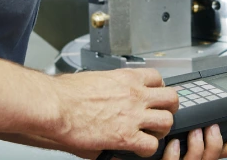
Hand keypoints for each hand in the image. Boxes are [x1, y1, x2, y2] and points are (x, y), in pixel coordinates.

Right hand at [47, 68, 178, 156]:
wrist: (55, 106)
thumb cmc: (66, 93)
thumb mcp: (95, 80)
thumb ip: (111, 87)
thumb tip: (112, 94)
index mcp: (126, 78)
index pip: (158, 78)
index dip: (159, 89)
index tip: (155, 96)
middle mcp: (135, 95)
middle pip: (171, 98)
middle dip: (168, 108)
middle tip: (160, 115)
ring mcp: (133, 116)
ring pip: (167, 121)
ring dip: (161, 130)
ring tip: (151, 134)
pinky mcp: (125, 136)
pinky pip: (151, 145)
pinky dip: (147, 149)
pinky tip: (138, 149)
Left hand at [161, 126, 226, 159]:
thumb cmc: (175, 156)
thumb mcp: (197, 152)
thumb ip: (218, 149)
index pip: (217, 156)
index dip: (225, 146)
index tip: (219, 128)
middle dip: (212, 143)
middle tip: (210, 126)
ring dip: (196, 146)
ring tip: (193, 130)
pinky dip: (174, 153)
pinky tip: (173, 142)